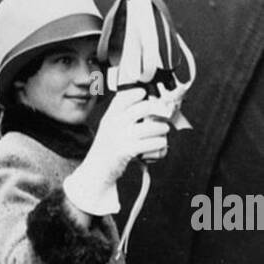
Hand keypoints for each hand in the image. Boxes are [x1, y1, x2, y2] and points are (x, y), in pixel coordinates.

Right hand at [64, 88, 171, 216]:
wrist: (97, 170)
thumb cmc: (109, 146)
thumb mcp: (111, 125)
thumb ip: (126, 113)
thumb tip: (155, 104)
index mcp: (111, 115)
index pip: (125, 95)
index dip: (139, 93)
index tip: (145, 96)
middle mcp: (115, 124)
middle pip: (145, 107)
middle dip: (161, 109)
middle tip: (166, 113)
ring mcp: (120, 137)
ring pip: (154, 126)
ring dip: (163, 130)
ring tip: (161, 133)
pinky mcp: (127, 151)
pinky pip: (153, 143)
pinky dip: (160, 145)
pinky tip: (158, 146)